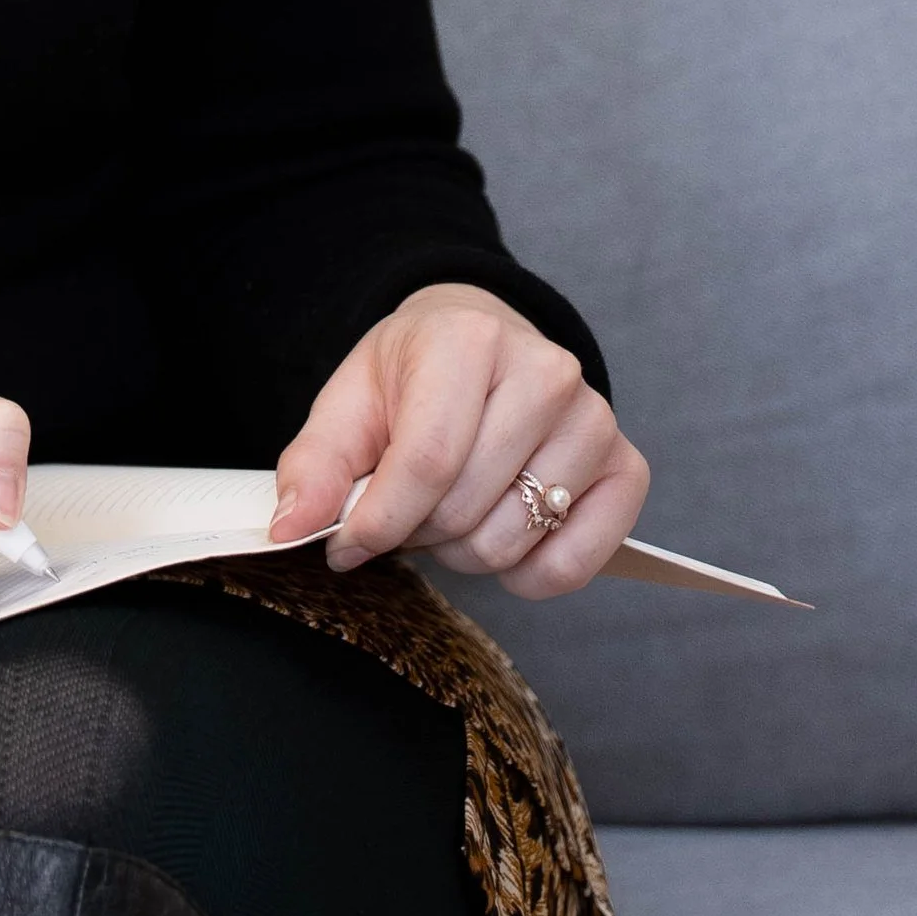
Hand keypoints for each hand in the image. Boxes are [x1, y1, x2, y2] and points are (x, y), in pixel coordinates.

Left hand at [271, 283, 649, 601]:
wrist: (478, 345)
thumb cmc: (412, 379)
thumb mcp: (348, 404)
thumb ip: (314, 465)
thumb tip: (290, 527)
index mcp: (467, 341)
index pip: (427, 460)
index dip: (379, 521)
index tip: (347, 545)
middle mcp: (545, 372)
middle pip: (466, 506)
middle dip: (418, 532)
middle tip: (407, 511)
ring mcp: (594, 419)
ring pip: (514, 539)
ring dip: (466, 552)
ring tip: (451, 513)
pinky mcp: (626, 468)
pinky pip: (575, 561)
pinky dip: (528, 575)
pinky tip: (502, 541)